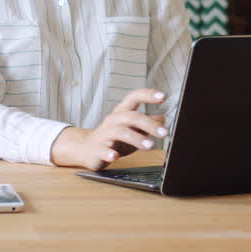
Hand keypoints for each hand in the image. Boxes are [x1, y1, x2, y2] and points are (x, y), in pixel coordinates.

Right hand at [50, 89, 169, 170]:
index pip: (134, 97)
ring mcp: (104, 135)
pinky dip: (109, 153)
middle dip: (148, 124)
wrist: (86, 149)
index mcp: (122, 112)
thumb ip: (146, 124)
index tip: (163, 96)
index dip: (148, 95)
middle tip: (164, 133)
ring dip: (136, 138)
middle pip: (131, 116)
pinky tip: (115, 156)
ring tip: (150, 146)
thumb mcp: (131, 129)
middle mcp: (113, 120)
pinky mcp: (97, 150)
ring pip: (119, 132)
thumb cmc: (113, 138)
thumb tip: (162, 118)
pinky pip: (102, 150)